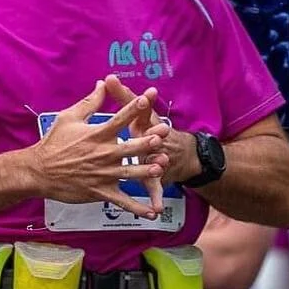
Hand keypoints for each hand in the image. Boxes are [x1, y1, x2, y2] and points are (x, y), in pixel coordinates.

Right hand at [28, 81, 166, 218]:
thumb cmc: (53, 143)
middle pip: (130, 147)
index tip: (148, 99)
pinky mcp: (101, 192)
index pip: (119, 119)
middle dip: (147, 141)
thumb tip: (103, 83)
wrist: (38, 171)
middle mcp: (103, 154)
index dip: (133, 108)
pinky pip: (123, 202)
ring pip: (131, 173)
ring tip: (161, 167)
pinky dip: (138, 208)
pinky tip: (153, 213)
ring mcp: (103, 174)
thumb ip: (90, 102)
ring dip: (147, 171)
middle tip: (163, 135)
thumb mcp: (69, 118)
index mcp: (97, 135)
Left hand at [103, 75, 196, 192]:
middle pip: (155, 137)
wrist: (180, 154)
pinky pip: (154, 191)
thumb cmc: (153, 130)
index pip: (145, 111)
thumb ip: (123, 97)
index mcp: (146, 126)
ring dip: (158, 166)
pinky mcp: (155, 180)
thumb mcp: (140, 114)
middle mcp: (153, 143)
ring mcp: (156, 162)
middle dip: (157, 134)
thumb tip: (107, 78)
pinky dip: (155, 200)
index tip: (147, 93)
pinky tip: (155, 210)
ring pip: (156, 164)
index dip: (145, 102)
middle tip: (161, 130)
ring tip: (159, 168)